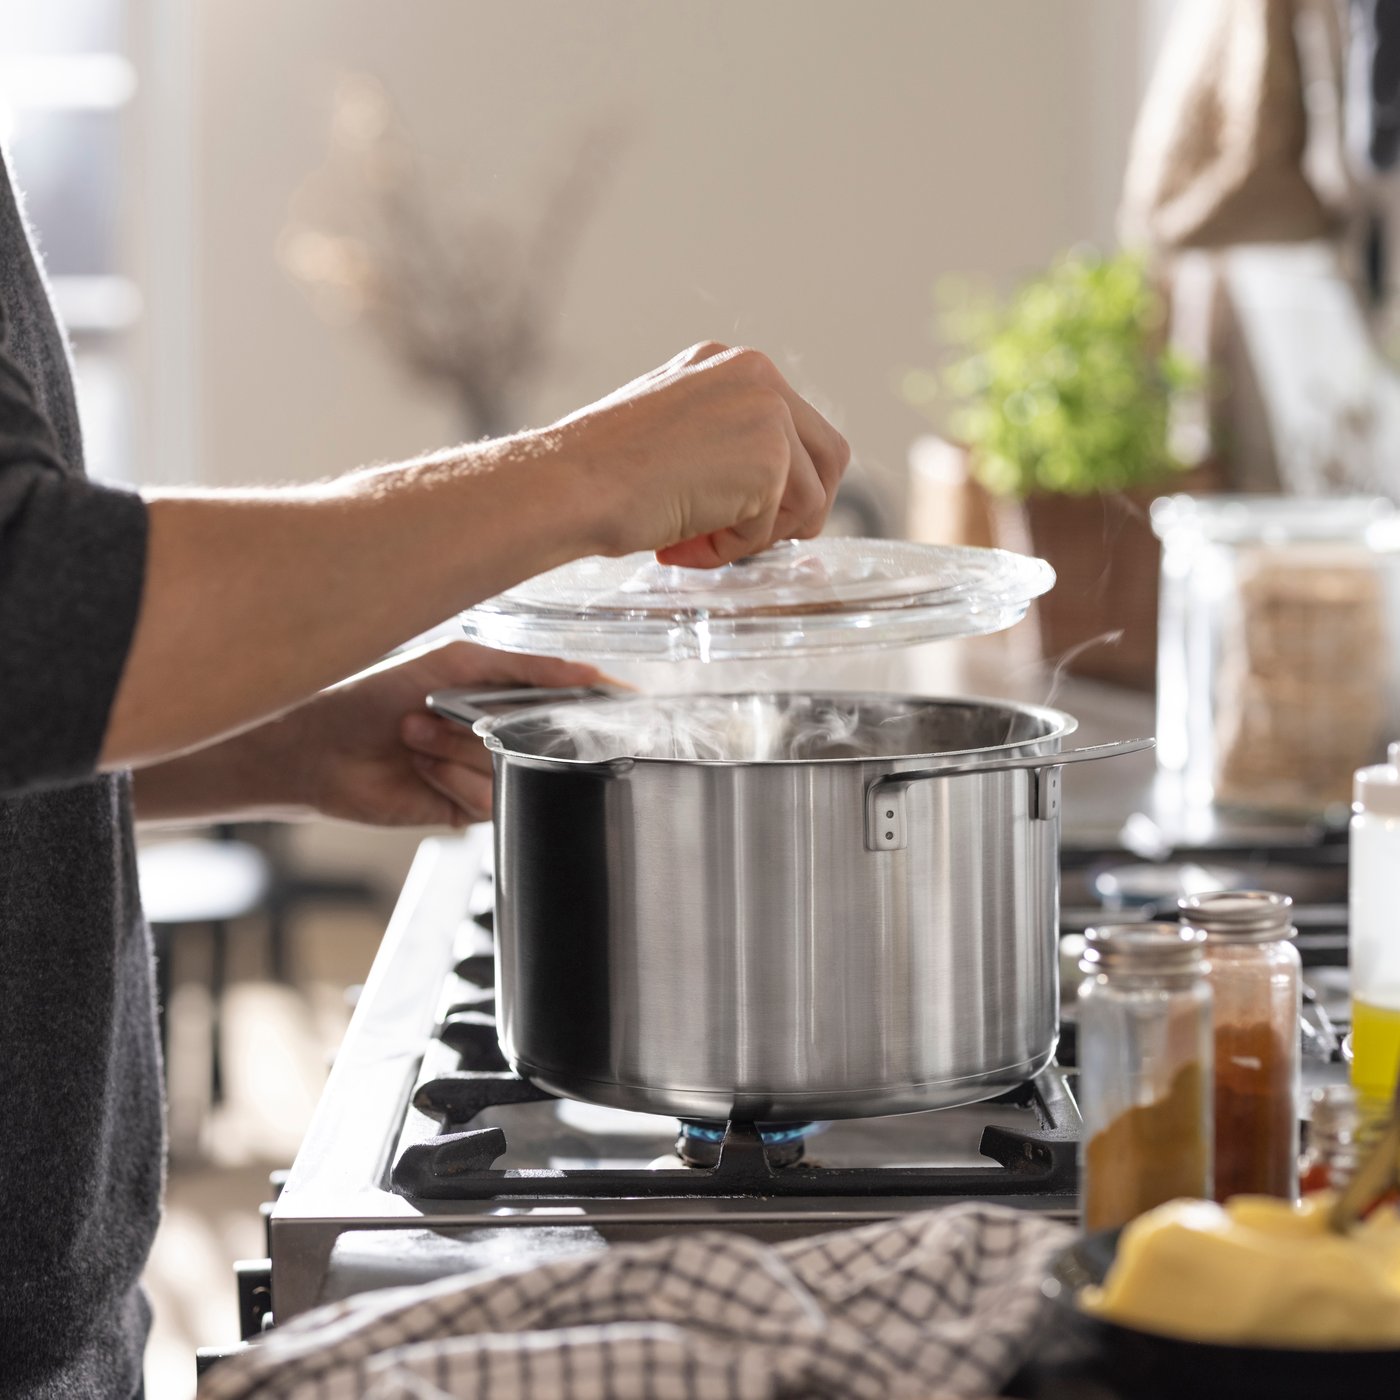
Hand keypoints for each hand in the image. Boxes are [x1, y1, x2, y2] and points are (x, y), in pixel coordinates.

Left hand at [284, 640, 596, 827]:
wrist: (319, 745)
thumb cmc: (374, 691)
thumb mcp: (455, 662)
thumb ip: (525, 667)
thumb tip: (584, 671)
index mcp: (504, 693)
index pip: (570, 698)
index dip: (600, 701)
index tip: (630, 701)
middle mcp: (500, 734)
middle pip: (546, 739)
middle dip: (500, 723)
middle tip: (454, 711)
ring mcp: (483, 773)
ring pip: (513, 771)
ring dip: (459, 749)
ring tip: (415, 733)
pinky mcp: (463, 809)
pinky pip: (488, 800)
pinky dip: (451, 778)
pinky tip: (419, 765)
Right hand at [554, 342, 850, 567]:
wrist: (570, 483)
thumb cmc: (598, 473)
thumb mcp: (673, 437)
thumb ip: (723, 446)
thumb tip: (767, 491)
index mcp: (730, 365)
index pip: (796, 427)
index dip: (779, 485)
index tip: (730, 514)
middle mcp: (758, 376)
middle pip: (829, 457)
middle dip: (798, 511)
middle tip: (741, 538)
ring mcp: (769, 413)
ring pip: (809, 499)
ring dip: (754, 535)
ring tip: (691, 539)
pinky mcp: (771, 458)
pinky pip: (776, 527)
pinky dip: (732, 549)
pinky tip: (681, 540)